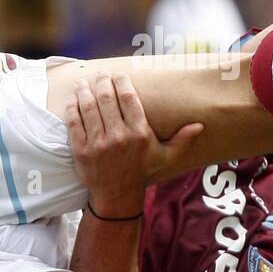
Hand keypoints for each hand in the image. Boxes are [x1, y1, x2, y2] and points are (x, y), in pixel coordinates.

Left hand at [66, 72, 203, 215]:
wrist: (117, 196)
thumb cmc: (141, 172)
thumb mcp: (166, 157)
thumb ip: (182, 140)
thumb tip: (200, 125)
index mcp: (139, 133)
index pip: (128, 97)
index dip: (122, 82)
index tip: (118, 75)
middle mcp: (118, 136)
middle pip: (107, 98)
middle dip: (103, 82)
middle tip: (101, 75)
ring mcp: (97, 143)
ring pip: (89, 107)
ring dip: (85, 90)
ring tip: (83, 82)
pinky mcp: (81, 150)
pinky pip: (74, 122)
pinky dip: (72, 108)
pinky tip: (74, 99)